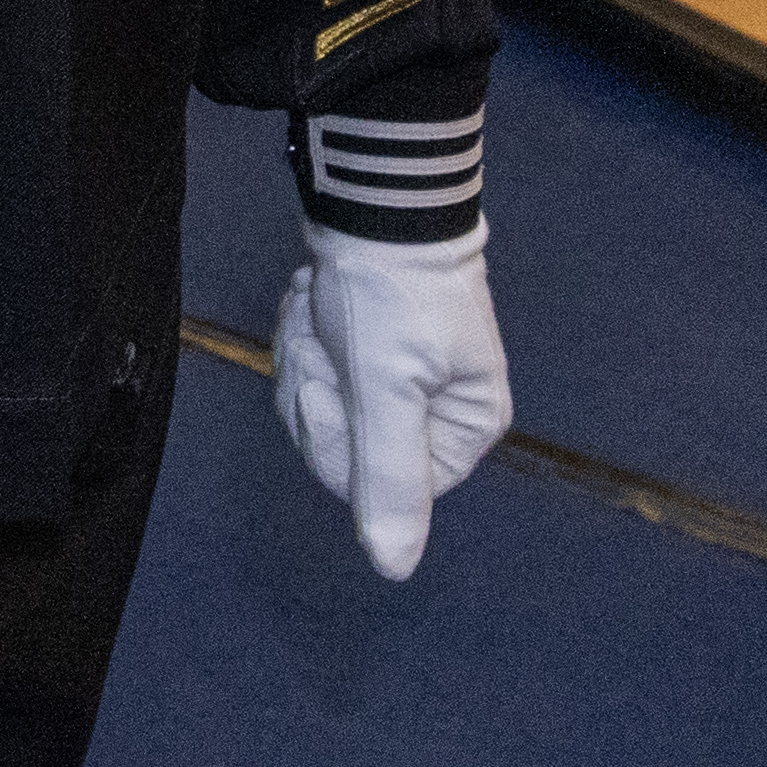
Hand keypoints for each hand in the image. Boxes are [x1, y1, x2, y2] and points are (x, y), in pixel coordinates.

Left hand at [267, 233, 514, 583]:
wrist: (372, 197)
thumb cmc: (388, 292)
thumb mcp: (385, 391)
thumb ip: (389, 482)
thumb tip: (394, 569)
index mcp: (463, 430)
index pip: (372, 484)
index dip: (335, 436)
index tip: (337, 378)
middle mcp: (440, 411)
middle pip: (342, 447)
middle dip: (316, 385)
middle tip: (326, 332)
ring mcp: (403, 379)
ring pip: (321, 404)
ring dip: (305, 350)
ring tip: (321, 305)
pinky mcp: (369, 347)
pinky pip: (317, 367)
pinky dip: (303, 331)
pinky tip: (313, 297)